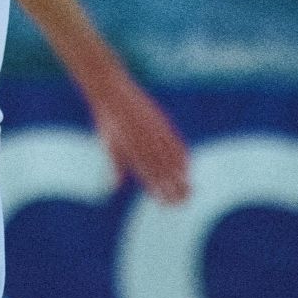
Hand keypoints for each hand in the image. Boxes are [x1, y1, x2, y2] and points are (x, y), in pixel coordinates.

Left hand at [85, 73, 190, 204]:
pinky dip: (182, 154)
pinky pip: (175, 141)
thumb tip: (114, 188)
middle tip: (184, 201)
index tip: (166, 203)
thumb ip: (115, 167)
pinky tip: (187, 164)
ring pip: (171, 158)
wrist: (112, 94)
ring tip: (189, 187)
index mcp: (131, 152)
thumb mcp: (108, 145)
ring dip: (181, 174)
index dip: (158, 191)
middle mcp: (145, 144)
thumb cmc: (108, 121)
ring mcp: (155, 133)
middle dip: (174, 186)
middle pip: (164, 171)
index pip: (148, 176)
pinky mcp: (161, 122)